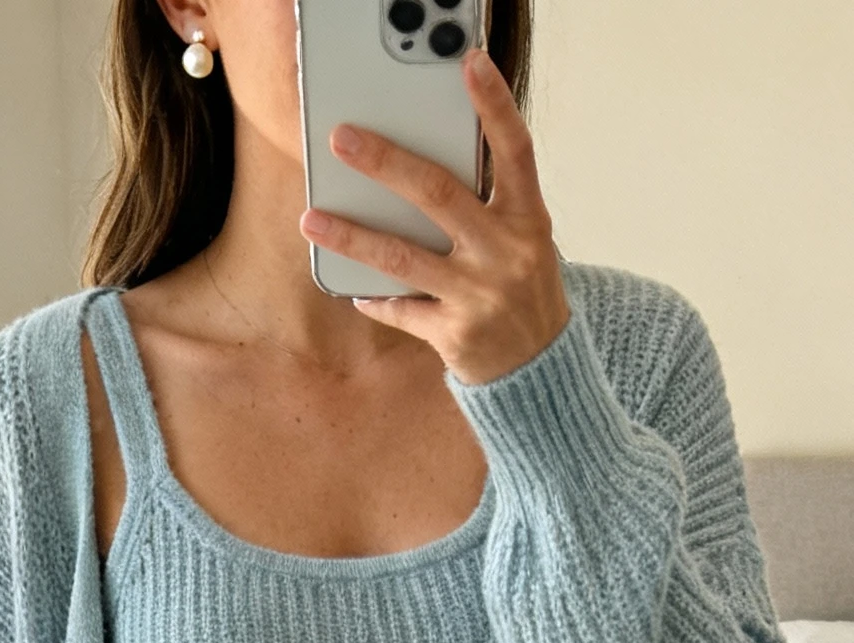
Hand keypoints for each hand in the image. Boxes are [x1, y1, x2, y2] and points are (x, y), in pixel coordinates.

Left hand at [299, 49, 569, 387]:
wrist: (542, 369)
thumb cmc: (521, 287)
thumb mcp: (522, 239)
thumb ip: (487, 202)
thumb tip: (418, 164)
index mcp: (527, 219)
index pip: (515, 151)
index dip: (495, 105)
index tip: (470, 63)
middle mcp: (504, 253)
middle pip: (438, 194)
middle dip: (385, 163)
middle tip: (342, 138)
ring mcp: (478, 295)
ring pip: (402, 256)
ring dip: (351, 236)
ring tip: (311, 219)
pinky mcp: (454, 334)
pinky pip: (401, 309)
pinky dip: (375, 297)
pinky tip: (352, 287)